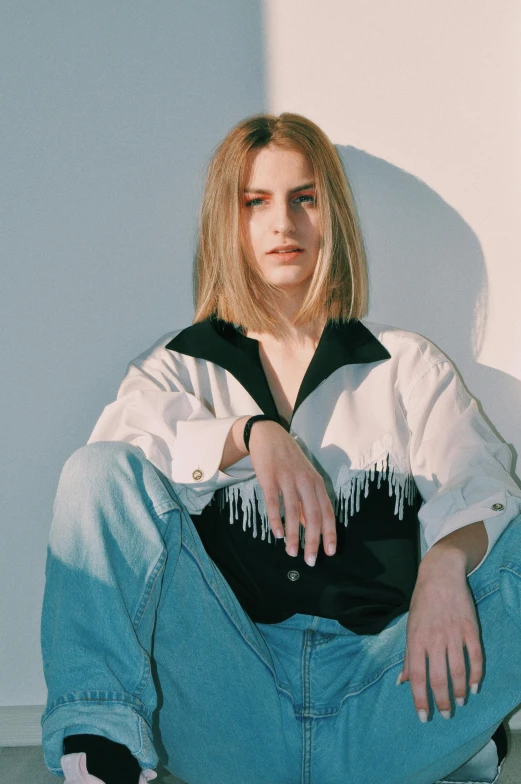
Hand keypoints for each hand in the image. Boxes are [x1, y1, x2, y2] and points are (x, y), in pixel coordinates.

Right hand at [247, 420, 336, 563]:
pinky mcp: (270, 478)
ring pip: (294, 512)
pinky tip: (277, 534)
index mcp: (317, 482)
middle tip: (310, 560)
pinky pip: (274, 503)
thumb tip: (309, 528)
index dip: (330, 533)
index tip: (330, 552)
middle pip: (313, 515)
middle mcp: (305, 481)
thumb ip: (307, 501)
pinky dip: (276, 520)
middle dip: (313, 541)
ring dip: (294, 535)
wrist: (268, 435)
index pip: (327, 512)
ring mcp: (288, 479)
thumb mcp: (303, 478)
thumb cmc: (288, 460)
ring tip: (292, 553)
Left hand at [397, 557, 482, 721]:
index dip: (420, 699)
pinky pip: (475, 656)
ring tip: (460, 702)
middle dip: (442, 701)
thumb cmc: (422, 602)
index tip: (423, 716)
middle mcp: (434, 639)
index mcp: (416, 640)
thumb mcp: (410, 627)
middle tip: (445, 715)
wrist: (440, 575)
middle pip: (438, 677)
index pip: (417, 676)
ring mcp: (453, 634)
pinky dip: (476, 674)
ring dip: (460, 690)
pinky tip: (474, 686)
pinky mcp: (470, 629)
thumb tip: (401, 682)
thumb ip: (408, 656)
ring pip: (458, 670)